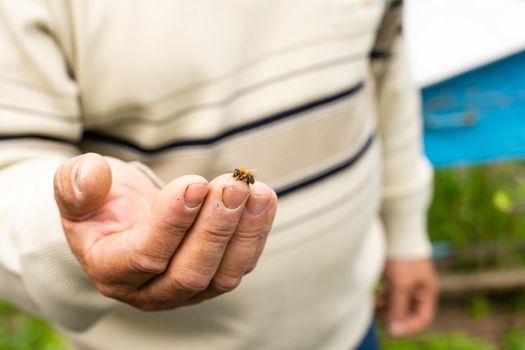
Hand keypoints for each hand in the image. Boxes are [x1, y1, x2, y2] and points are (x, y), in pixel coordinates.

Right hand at [53, 153, 277, 310]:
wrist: (127, 216)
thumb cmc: (103, 201)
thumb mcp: (77, 187)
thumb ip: (75, 184)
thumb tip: (92, 175)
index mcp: (110, 269)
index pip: (145, 255)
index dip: (172, 221)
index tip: (194, 183)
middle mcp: (150, 290)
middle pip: (189, 273)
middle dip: (215, 227)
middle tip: (233, 186)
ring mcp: (186, 289)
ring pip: (222, 275)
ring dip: (245, 231)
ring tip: (257, 192)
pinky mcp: (214, 277)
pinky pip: (241, 264)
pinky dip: (257, 232)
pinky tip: (264, 200)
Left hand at [377, 258, 437, 336]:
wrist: (395, 231)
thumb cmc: (402, 258)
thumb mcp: (401, 285)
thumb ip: (398, 308)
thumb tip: (394, 330)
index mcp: (427, 291)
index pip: (423, 317)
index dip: (409, 326)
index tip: (393, 328)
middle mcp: (419, 287)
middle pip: (408, 310)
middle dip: (395, 316)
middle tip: (380, 318)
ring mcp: (406, 280)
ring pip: (397, 302)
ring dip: (386, 308)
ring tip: (374, 308)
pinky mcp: (394, 274)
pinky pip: (389, 292)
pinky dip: (382, 298)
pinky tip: (373, 298)